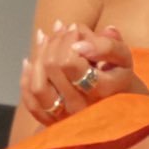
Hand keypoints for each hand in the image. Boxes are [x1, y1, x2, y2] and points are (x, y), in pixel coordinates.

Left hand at [20, 21, 143, 124]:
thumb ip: (106, 45)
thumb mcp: (122, 55)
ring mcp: (64, 116)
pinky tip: (31, 60)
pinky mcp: (51, 120)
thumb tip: (78, 44)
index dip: (68, 40)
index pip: (69, 63)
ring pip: (37, 85)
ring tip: (46, 37)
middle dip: (54, 41)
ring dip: (38, 56)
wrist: (117, 102)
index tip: (75, 28)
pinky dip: (27, 76)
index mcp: (100, 91)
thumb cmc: (118, 73)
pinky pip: (30, 100)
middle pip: (52, 68)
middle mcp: (81, 107)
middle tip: (62, 28)